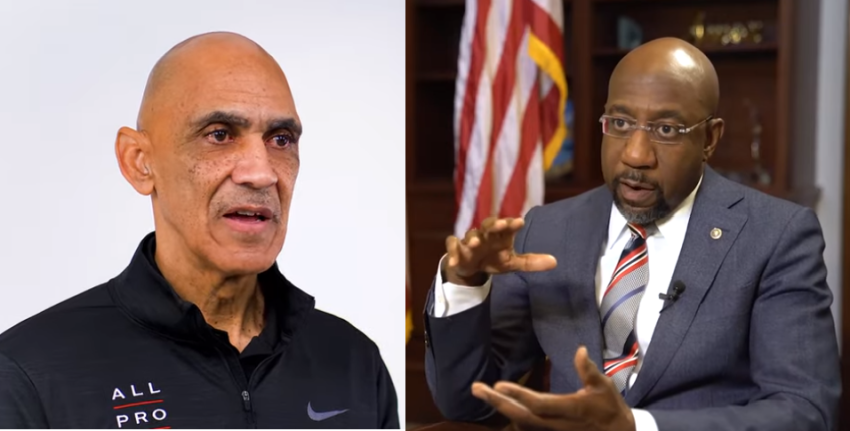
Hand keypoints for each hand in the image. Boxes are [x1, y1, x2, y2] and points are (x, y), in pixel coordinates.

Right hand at [444, 216, 556, 285]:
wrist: (472, 267)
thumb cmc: (493, 259)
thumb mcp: (512, 263)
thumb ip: (531, 262)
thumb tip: (555, 262)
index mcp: (500, 236)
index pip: (508, 226)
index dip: (513, 224)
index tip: (520, 222)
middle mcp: (486, 235)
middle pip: (489, 225)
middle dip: (494, 224)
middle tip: (501, 224)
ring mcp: (470, 241)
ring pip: (470, 235)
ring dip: (472, 238)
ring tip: (475, 243)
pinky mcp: (457, 249)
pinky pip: (453, 247)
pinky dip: (453, 254)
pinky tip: (455, 263)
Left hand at [470, 347, 635, 430]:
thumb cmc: (610, 408)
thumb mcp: (604, 387)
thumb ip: (589, 370)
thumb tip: (580, 350)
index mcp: (571, 410)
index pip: (539, 404)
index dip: (519, 395)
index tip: (499, 384)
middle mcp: (557, 425)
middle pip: (522, 417)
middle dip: (498, 403)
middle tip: (477, 388)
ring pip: (520, 424)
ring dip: (500, 408)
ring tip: (481, 391)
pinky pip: (525, 427)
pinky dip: (510, 415)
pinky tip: (498, 403)